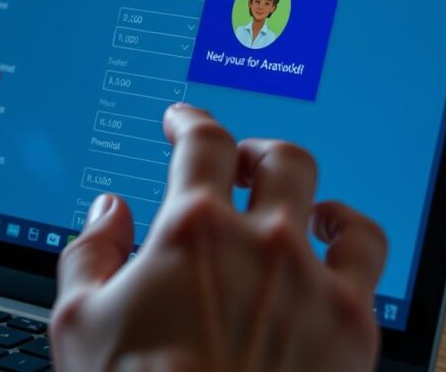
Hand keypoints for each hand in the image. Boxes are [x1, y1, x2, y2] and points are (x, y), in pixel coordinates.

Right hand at [52, 104, 386, 371]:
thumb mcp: (77, 318)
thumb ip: (90, 250)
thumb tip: (109, 212)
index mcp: (194, 230)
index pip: (203, 143)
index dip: (192, 121)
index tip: (184, 121)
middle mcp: (262, 243)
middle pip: (279, 160)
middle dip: (255, 152)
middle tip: (239, 162)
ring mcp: (314, 283)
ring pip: (332, 205)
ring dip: (312, 194)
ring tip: (302, 203)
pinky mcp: (352, 325)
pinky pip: (368, 259)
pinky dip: (351, 239)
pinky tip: (335, 248)